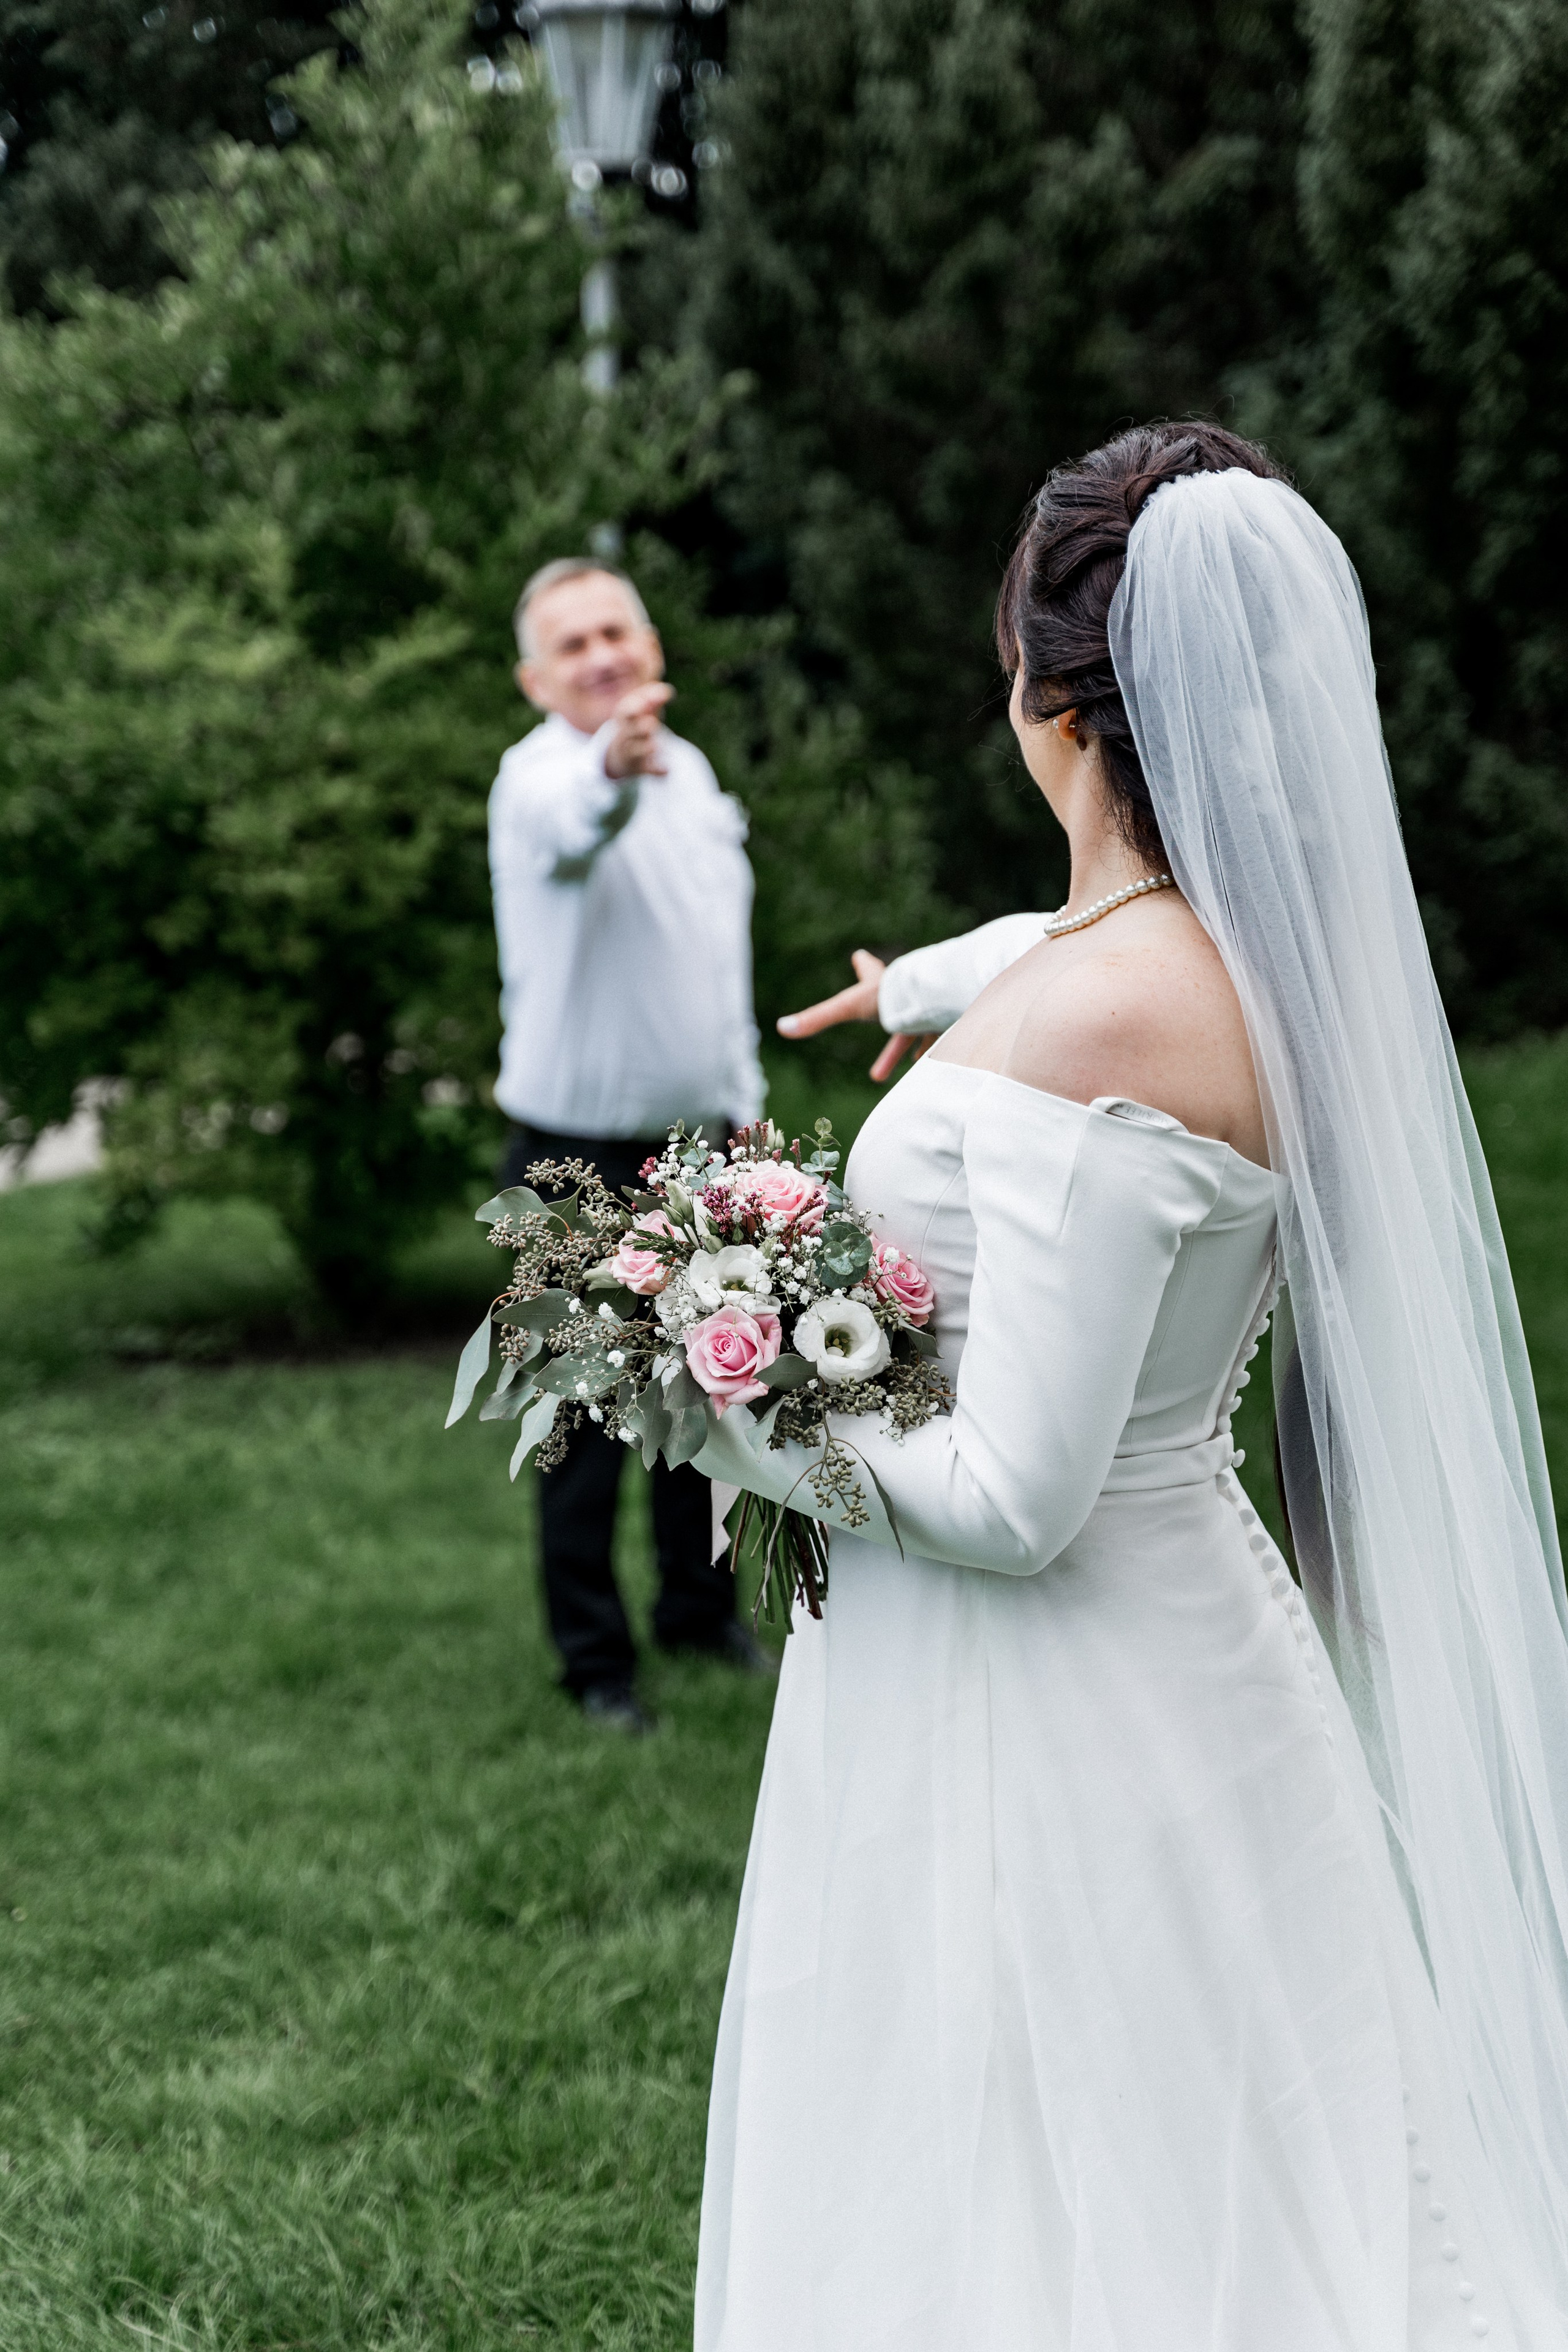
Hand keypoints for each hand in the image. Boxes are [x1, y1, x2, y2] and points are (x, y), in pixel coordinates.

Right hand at [604, 681, 673, 778]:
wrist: (618, 755)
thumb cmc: (634, 725)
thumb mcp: (641, 709)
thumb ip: (652, 698)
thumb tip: (666, 688)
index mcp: (624, 718)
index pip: (626, 711)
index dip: (637, 706)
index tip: (651, 701)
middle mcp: (625, 735)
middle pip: (629, 731)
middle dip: (639, 728)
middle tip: (651, 724)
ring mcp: (630, 753)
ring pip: (636, 752)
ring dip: (645, 748)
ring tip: (656, 746)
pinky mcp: (639, 768)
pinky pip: (648, 770)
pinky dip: (657, 771)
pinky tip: (666, 770)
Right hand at [776, 949, 935, 1082]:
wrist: (930, 996)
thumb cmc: (888, 999)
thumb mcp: (847, 1008)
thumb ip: (817, 1019)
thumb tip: (782, 1027)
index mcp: (880, 986)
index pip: (869, 971)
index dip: (863, 965)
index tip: (860, 956)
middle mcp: (905, 992)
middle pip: (894, 999)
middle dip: (888, 1010)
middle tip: (886, 1017)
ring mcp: (926, 1005)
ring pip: (919, 1022)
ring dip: (913, 1039)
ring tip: (915, 1059)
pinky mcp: (943, 1019)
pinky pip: (939, 1036)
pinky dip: (933, 1049)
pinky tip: (927, 1063)